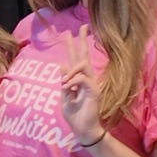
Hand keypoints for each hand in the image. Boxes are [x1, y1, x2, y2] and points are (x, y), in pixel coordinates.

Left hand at [59, 25, 106, 145]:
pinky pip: (82, 79)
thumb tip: (61, 64)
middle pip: (83, 56)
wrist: (83, 129)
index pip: (75, 59)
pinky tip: (68, 89)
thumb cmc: (75, 116)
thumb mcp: (65, 97)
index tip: (69, 33)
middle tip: (81, 27)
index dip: (72, 46)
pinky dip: (73, 82)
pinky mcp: (94, 90)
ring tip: (64, 84)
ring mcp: (92, 84)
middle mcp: (87, 79)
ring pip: (82, 65)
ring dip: (71, 71)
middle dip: (81, 41)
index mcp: (78, 80)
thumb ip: (64, 82)